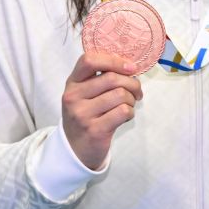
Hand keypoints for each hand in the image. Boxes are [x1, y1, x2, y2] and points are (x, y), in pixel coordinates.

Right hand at [61, 52, 142, 169]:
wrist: (75, 148)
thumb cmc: (87, 114)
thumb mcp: (85, 93)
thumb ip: (101, 77)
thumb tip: (130, 67)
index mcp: (72, 83)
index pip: (89, 60)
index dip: (114, 60)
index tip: (130, 68)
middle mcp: (73, 97)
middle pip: (112, 78)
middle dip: (132, 83)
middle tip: (136, 91)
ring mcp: (82, 114)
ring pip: (121, 95)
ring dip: (132, 99)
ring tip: (128, 105)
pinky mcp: (95, 130)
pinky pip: (123, 111)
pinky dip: (130, 112)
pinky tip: (125, 116)